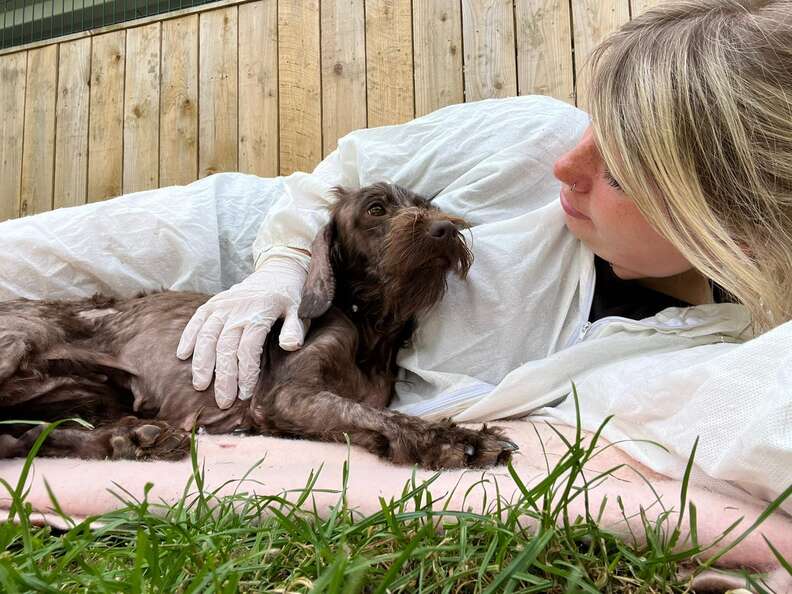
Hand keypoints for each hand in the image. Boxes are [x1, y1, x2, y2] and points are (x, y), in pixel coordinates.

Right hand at [176, 256, 307, 407]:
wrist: (277, 270)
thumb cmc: (288, 298)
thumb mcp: (298, 311)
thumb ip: (293, 329)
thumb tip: (290, 346)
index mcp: (259, 314)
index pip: (248, 349)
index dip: (244, 373)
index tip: (243, 394)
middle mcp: (237, 310)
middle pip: (226, 347)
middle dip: (223, 377)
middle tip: (223, 401)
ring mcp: (223, 305)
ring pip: (207, 336)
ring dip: (202, 362)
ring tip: (200, 385)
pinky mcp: (213, 302)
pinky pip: (197, 320)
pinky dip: (188, 336)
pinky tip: (182, 355)